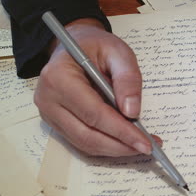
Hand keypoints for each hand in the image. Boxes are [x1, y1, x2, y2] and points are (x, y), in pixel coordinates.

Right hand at [35, 18, 161, 156]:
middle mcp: (48, 99)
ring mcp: (49, 113)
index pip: (93, 113)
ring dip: (115, 149)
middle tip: (147, 147)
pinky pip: (82, 141)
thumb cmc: (96, 46)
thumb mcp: (118, 51)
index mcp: (59, 77)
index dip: (121, 131)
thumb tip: (132, 111)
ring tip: (140, 146)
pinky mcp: (56, 122)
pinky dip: (106, 145)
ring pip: (84, 143)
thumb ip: (128, 78)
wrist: (76, 45)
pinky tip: (126, 142)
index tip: (145, 142)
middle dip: (120, 145)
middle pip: (87, 135)